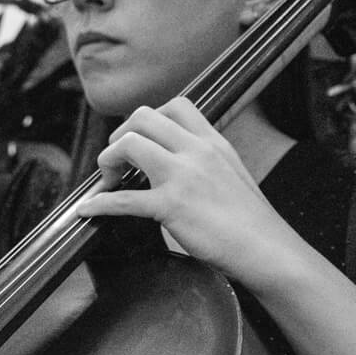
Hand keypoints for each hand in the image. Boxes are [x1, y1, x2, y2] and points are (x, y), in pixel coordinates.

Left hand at [74, 98, 308, 292]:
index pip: (175, 106)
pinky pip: (121, 199)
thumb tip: (179, 164)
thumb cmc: (251, 220)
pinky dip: (98, 204)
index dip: (148, 120)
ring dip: (107, 160)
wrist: (268, 248)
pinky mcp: (171, 206)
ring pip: (128, 143)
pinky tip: (87, 210)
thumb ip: (206, 162)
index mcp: (212, 143)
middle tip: (117, 161)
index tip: (140, 140)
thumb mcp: (232, 173)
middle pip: (142, 117)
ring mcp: (183, 177)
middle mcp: (197, 151)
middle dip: (119, 136)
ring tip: (107, 181)